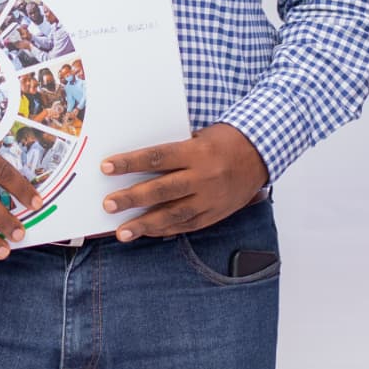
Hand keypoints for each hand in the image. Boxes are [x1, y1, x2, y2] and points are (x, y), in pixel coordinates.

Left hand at [98, 124, 269, 240]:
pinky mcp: (216, 213)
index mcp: (197, 152)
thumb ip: (173, 152)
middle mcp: (204, 177)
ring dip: (145, 224)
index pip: (157, 157)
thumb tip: (137, 165)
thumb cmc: (225, 139)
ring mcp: (211, 198)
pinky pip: (188, 225)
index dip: (130, 163)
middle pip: (162, 189)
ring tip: (122, 232)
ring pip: (174, 215)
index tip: (107, 167)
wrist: (262, 153)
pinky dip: (166, 230)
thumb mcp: (198, 136)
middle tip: (108, 204)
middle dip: (132, 198)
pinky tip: (148, 232)